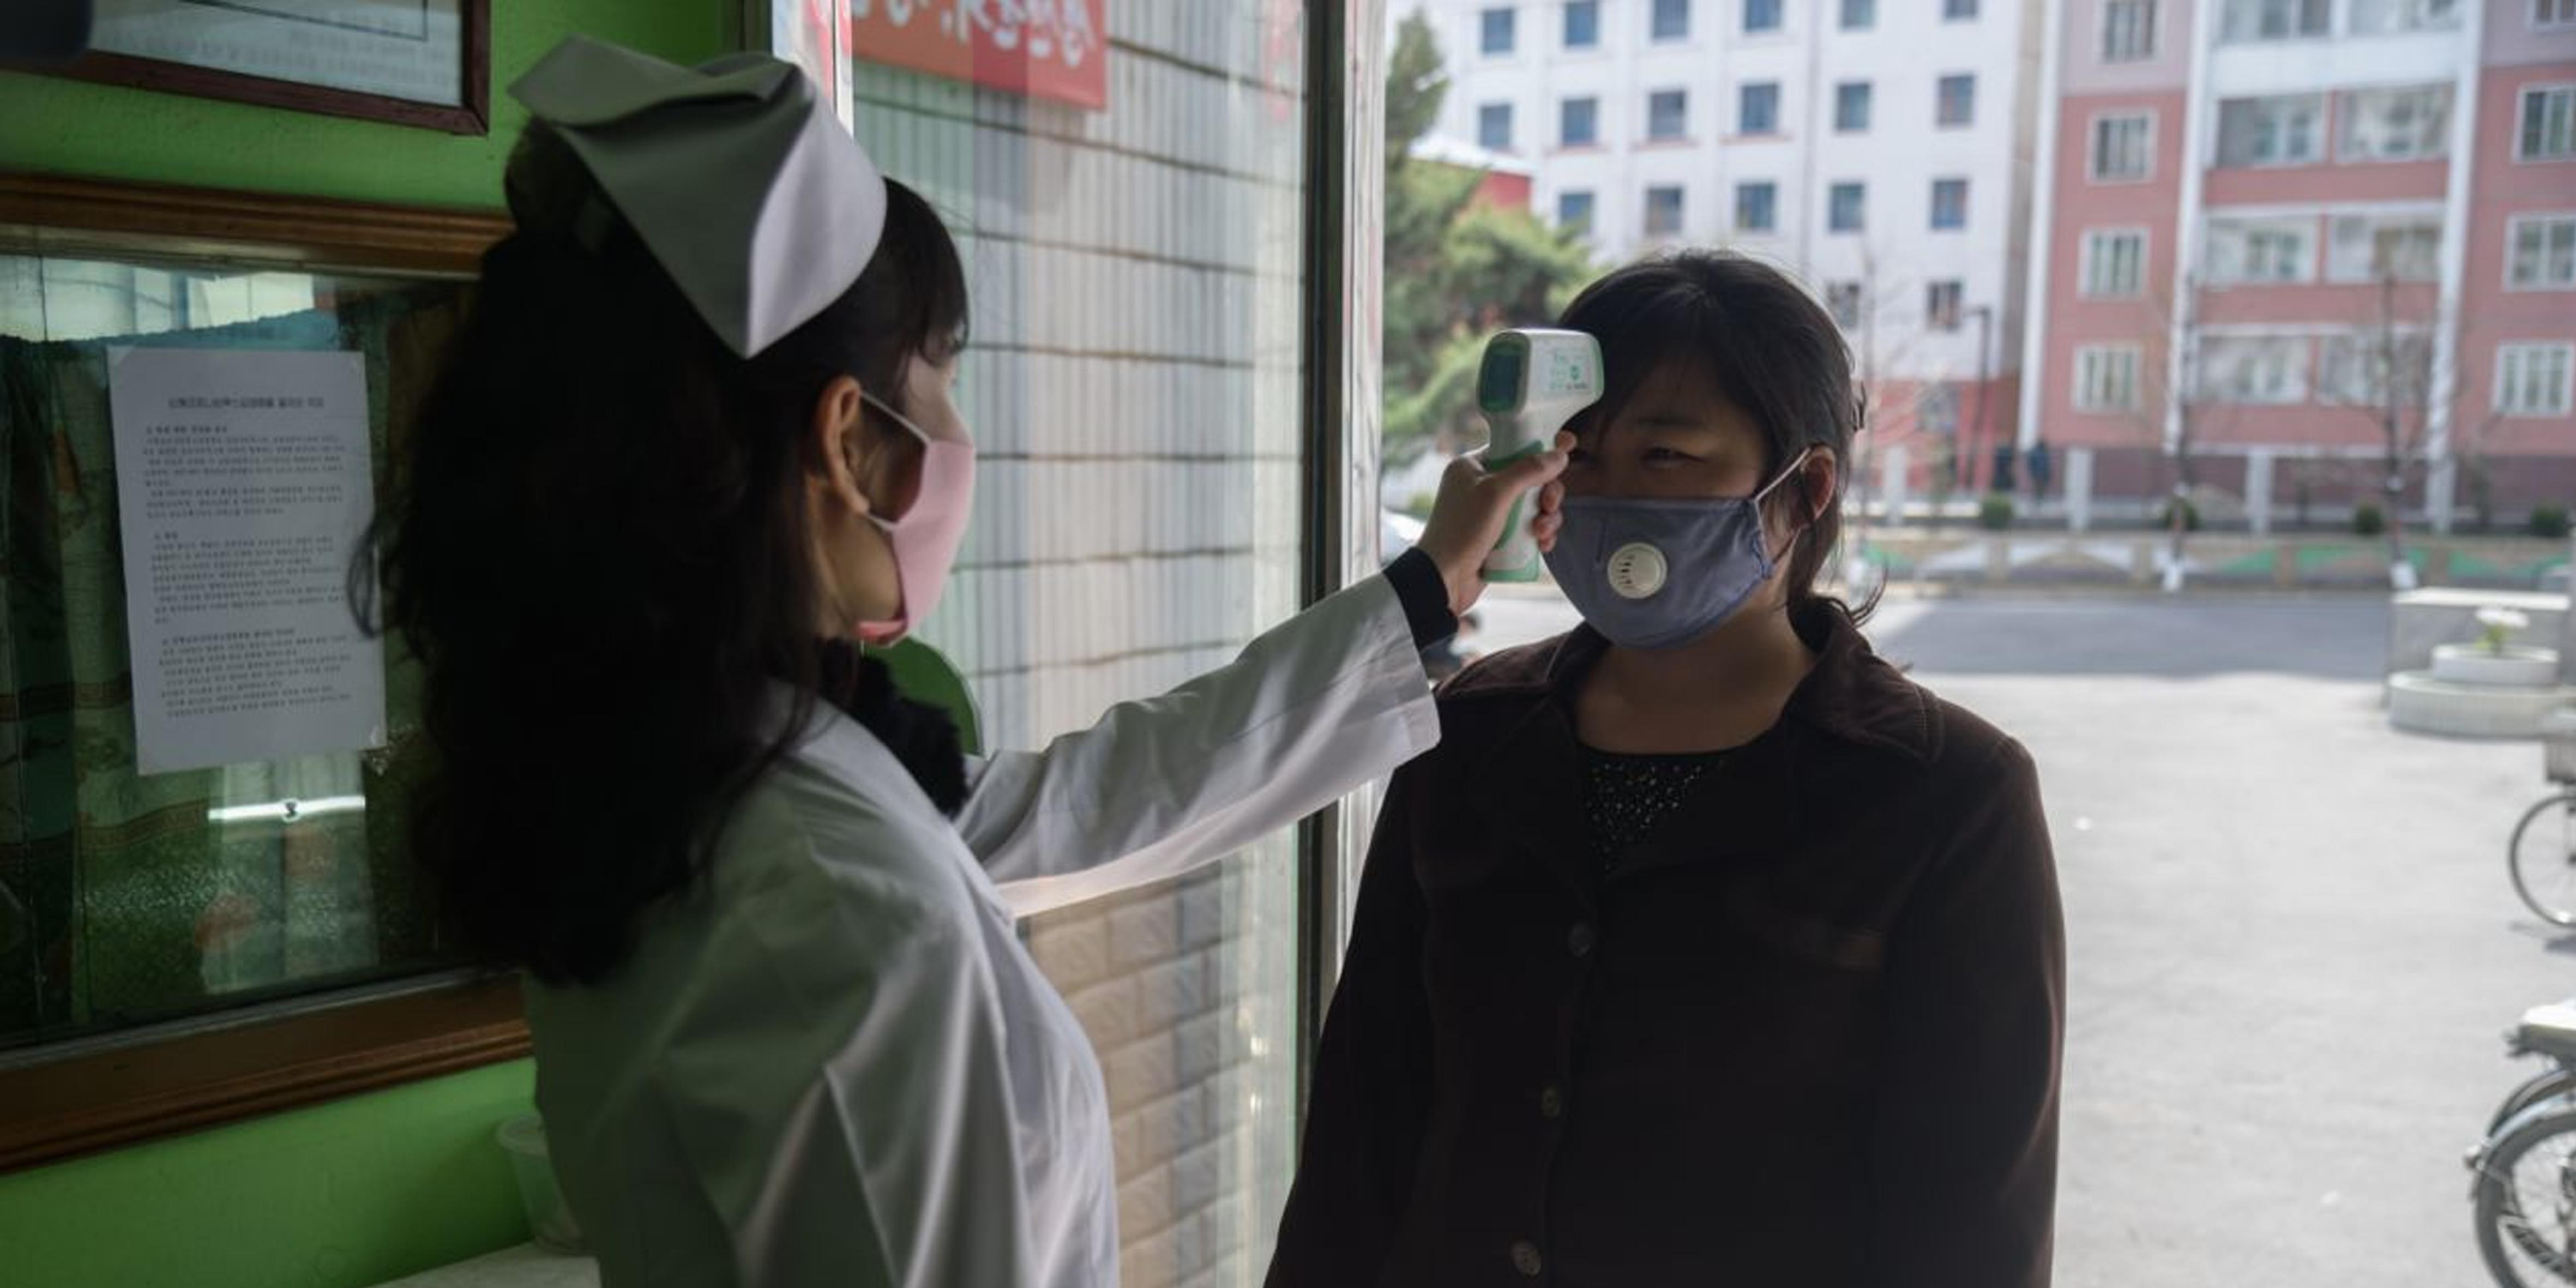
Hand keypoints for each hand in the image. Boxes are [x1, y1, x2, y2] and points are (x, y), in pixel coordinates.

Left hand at [1415, 432, 1573, 617]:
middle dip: (1547, 493)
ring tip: (1542, 532)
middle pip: (1531, 478)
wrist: (1443, 579)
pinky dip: (1540, 535)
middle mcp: (1481, 486)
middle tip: (1549, 505)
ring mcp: (1491, 513)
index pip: (1514, 447)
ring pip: (1534, 505)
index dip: (1541, 447)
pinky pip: (1529, 528)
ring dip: (1547, 517)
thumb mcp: (1496, 493)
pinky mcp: (1500, 537)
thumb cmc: (1462, 530)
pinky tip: (1543, 545)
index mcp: (1473, 467)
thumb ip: (1529, 470)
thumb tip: (1559, 454)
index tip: (1568, 443)